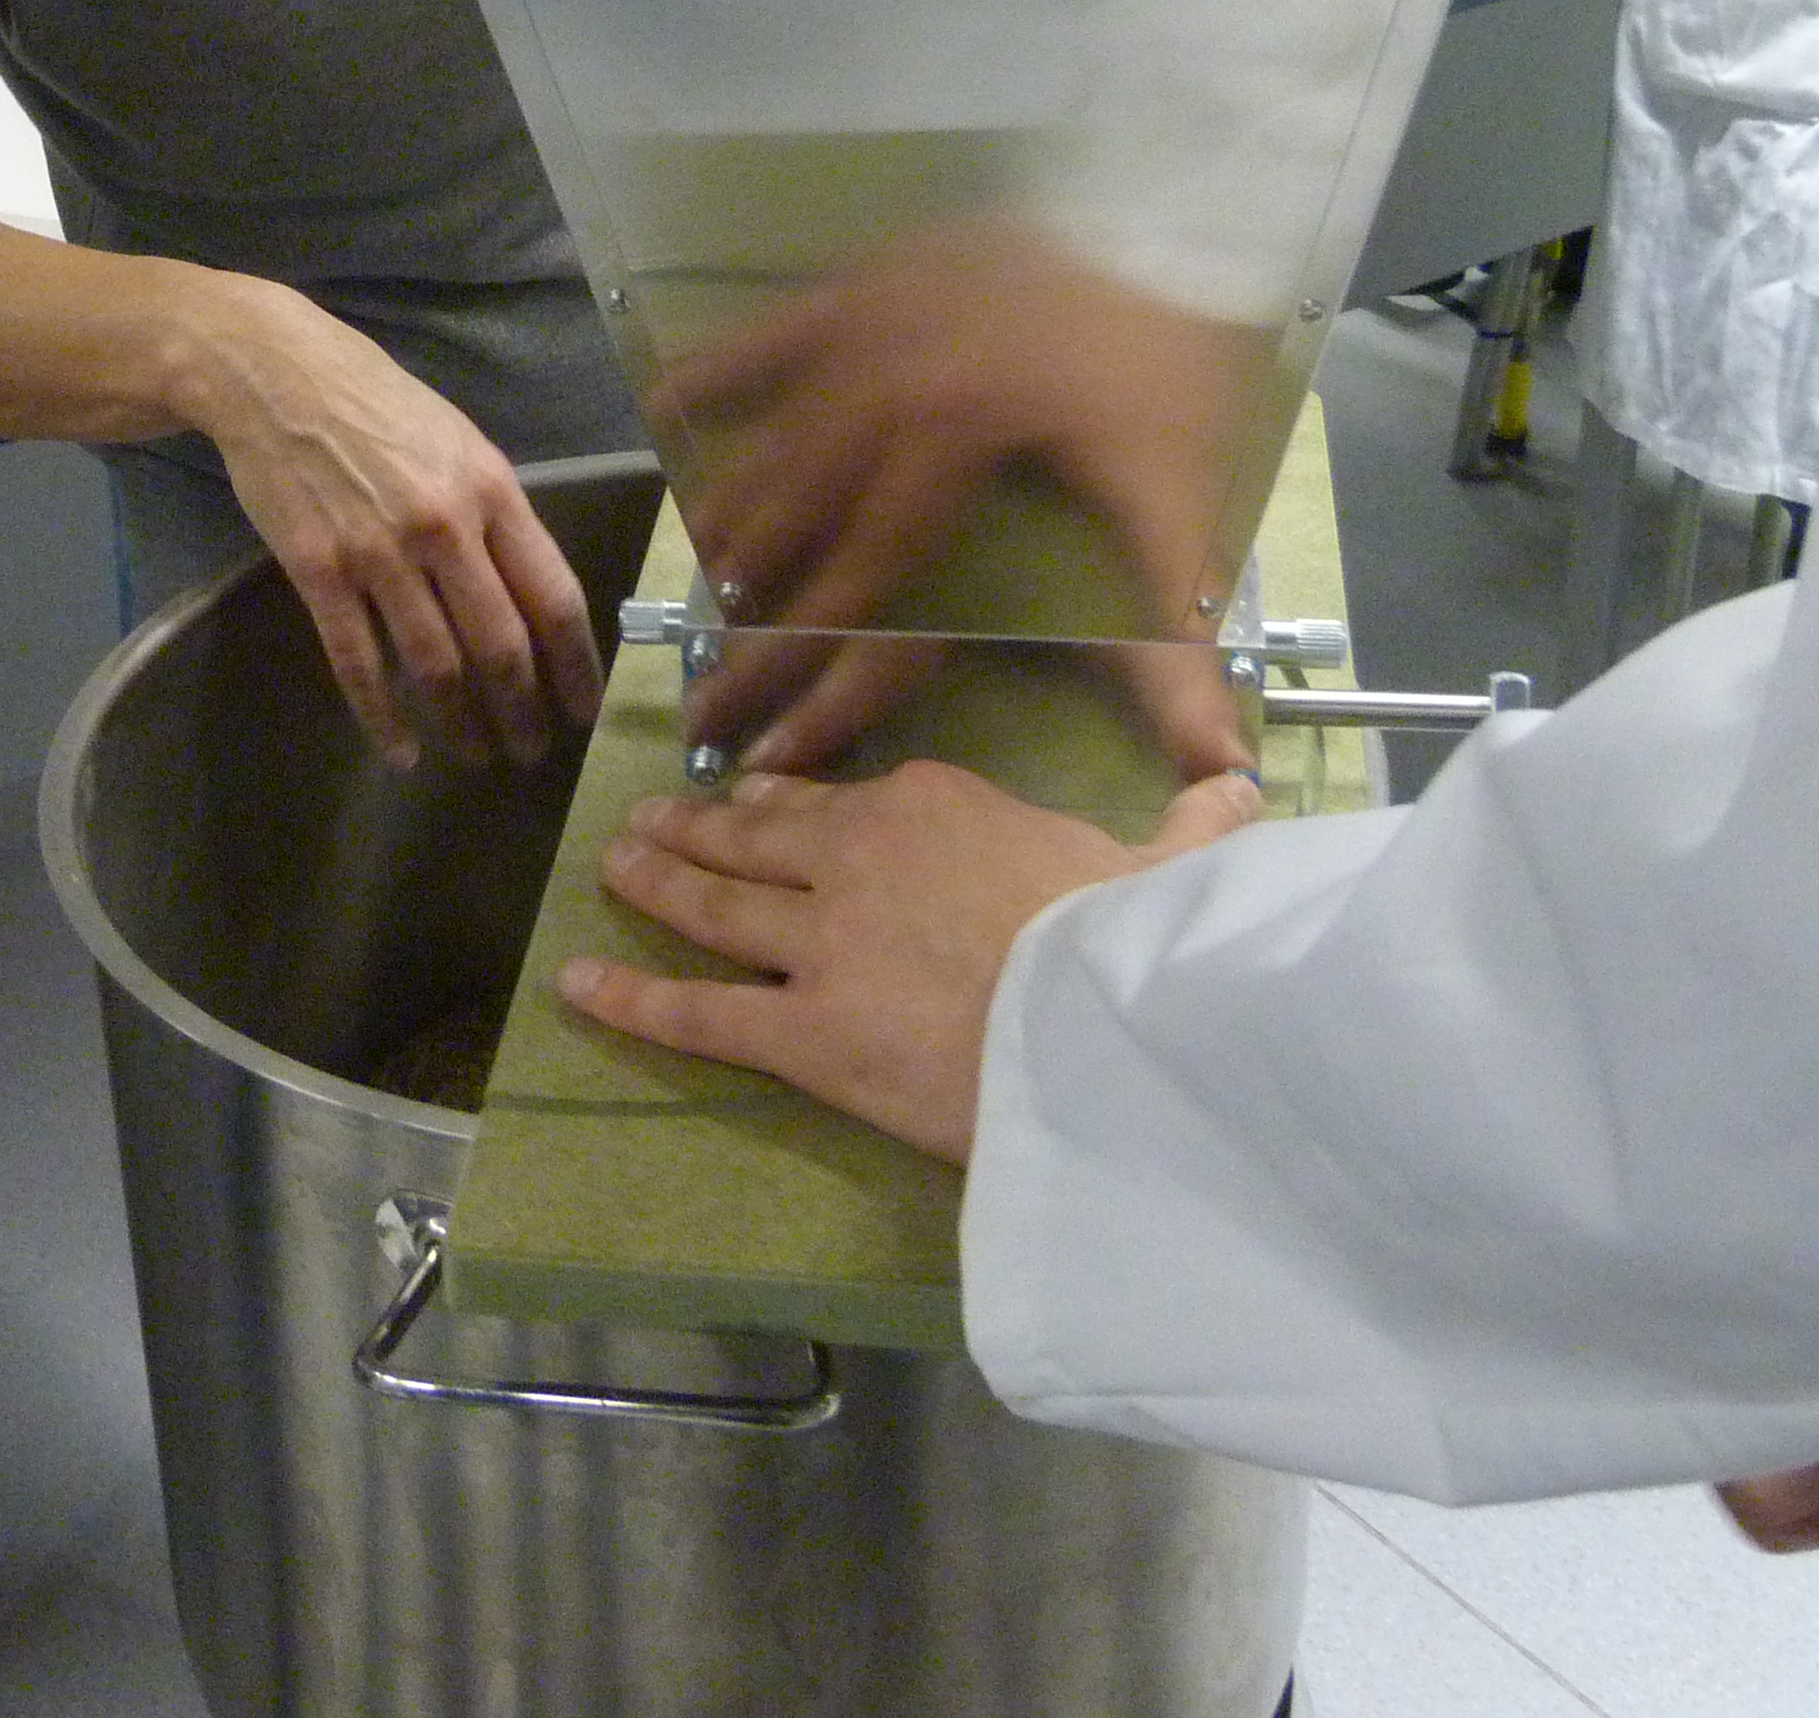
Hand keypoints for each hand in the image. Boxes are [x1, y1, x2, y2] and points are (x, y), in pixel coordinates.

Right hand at [190, 286, 606, 770]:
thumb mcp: (458, 441)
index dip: (576, 664)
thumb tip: (529, 590)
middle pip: (501, 645)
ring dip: (462, 724)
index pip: (554, 596)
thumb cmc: (375, 402)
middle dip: (524, 712)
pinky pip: (358, 663)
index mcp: (492, 490)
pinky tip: (400, 752)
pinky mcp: (318, 572)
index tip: (583, 709)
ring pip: (435, 665)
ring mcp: (378, 553)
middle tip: (532, 753)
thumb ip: (497, 512)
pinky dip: (382, 718)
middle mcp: (444, 527)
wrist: (273, 374)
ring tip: (478, 756)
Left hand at [558, 759, 1265, 1161]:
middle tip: (651, 820)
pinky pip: (699, 1010)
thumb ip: (1191, 827)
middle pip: (758, 837)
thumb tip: (1241, 789)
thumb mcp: (1168, 863)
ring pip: (714, 903)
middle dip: (699, 825)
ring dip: (655, 882)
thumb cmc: (1136, 938)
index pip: (844, 798)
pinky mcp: (800, 1030)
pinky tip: (577, 988)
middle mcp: (857, 854)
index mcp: (937, 802)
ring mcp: (820, 942)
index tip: (761, 795)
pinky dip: (631, 998)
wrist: (1107, 1021)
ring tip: (613, 868)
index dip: (790, 798)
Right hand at [657, 218, 1271, 780]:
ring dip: (735, 498)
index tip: (759, 720)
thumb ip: (1178, 636)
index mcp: (960, 435)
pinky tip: (671, 403)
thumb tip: (1218, 756)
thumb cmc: (1177, 380)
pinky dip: (725, 367)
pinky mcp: (875, 273)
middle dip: (750, 587)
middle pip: (802, 503)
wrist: (1181, 234)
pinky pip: (780, 326)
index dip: (809, 653)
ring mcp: (877, 314)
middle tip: (707, 660)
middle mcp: (896, 373)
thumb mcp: (1179, 503)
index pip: (865, 568)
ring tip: (700, 564)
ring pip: (780, 425)